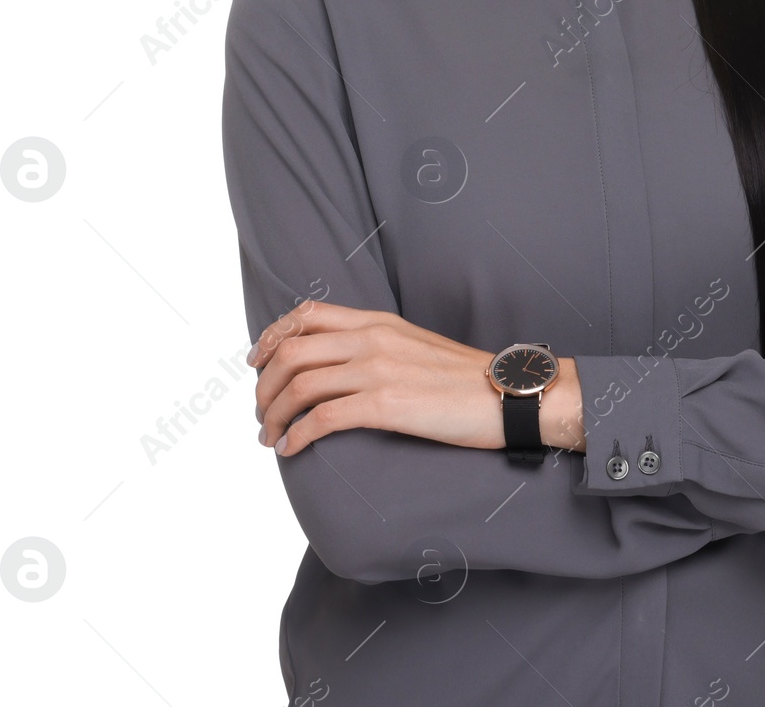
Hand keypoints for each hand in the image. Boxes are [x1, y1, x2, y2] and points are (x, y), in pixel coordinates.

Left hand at [247, 300, 581, 457]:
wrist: (508, 395)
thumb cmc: (465, 380)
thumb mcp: (415, 346)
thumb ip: (377, 347)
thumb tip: (340, 367)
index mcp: (379, 322)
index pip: (307, 314)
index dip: (272, 336)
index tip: (256, 362)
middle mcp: (373, 338)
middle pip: (291, 352)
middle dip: (263, 386)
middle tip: (261, 413)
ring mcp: (379, 369)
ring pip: (299, 385)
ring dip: (273, 415)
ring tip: (270, 437)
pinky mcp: (388, 404)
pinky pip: (322, 419)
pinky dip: (296, 436)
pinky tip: (291, 449)